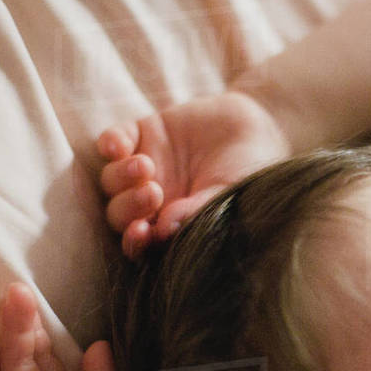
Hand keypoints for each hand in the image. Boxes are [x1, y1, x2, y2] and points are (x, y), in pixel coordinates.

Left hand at [96, 90, 289, 258]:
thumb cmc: (251, 174)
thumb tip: (163, 229)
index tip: (142, 232)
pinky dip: (110, 144)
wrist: (260, 130)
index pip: (143, 241)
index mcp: (173, 224)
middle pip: (120, 213)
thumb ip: (196, 213)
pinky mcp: (143, 134)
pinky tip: (120, 146)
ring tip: (145, 166)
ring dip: (121, 177)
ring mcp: (146, 167)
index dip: (135, 241)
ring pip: (111, 180)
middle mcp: (154, 201)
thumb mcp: (229, 196)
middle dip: (129, 207)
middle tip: (153, 193)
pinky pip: (112, 142)